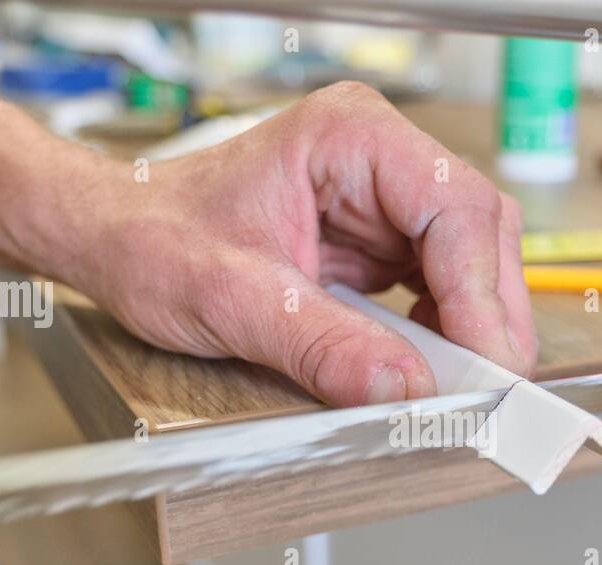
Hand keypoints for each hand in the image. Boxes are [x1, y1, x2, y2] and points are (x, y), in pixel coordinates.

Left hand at [71, 82, 537, 406]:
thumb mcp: (231, 299)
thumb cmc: (153, 236)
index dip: (481, 295)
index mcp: (351, 137)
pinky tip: (430, 366)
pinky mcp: (378, 239)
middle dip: (488, 316)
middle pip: (479, 233)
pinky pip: (441, 285)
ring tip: (458, 386)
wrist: (114, 237)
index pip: (454, 209)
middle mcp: (378, 157)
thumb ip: (322, 346)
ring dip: (474, 327)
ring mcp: (383, 198)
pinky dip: (446, 332)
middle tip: (485, 391)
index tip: (484, 366)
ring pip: (472, 261)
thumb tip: (404, 389)